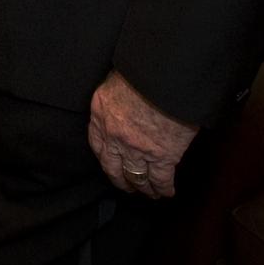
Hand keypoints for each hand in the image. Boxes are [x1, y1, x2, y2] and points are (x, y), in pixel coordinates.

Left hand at [88, 71, 197, 198]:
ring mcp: (137, 149)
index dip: (104, 157)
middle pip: (113, 167)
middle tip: (127, 185)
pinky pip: (160, 179)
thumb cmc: (142, 71)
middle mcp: (114, 136)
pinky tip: (167, 192)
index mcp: (100, 114)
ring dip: (143, 187)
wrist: (163, 77)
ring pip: (137, 177)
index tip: (110, 164)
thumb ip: (115, 100)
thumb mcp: (116, 81)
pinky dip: (163, 188)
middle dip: (120, 179)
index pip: (96, 143)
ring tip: (149, 192)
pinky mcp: (161, 156)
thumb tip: (124, 107)